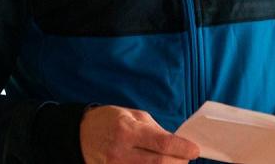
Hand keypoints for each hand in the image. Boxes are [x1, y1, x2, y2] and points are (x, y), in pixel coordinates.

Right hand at [79, 105, 200, 163]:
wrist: (80, 134)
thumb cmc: (110, 121)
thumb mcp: (133, 116)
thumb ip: (155, 130)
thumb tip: (177, 143)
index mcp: (128, 131)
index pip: (163, 143)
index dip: (183, 148)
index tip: (195, 150)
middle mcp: (121, 152)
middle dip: (179, 162)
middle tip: (186, 157)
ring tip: (172, 161)